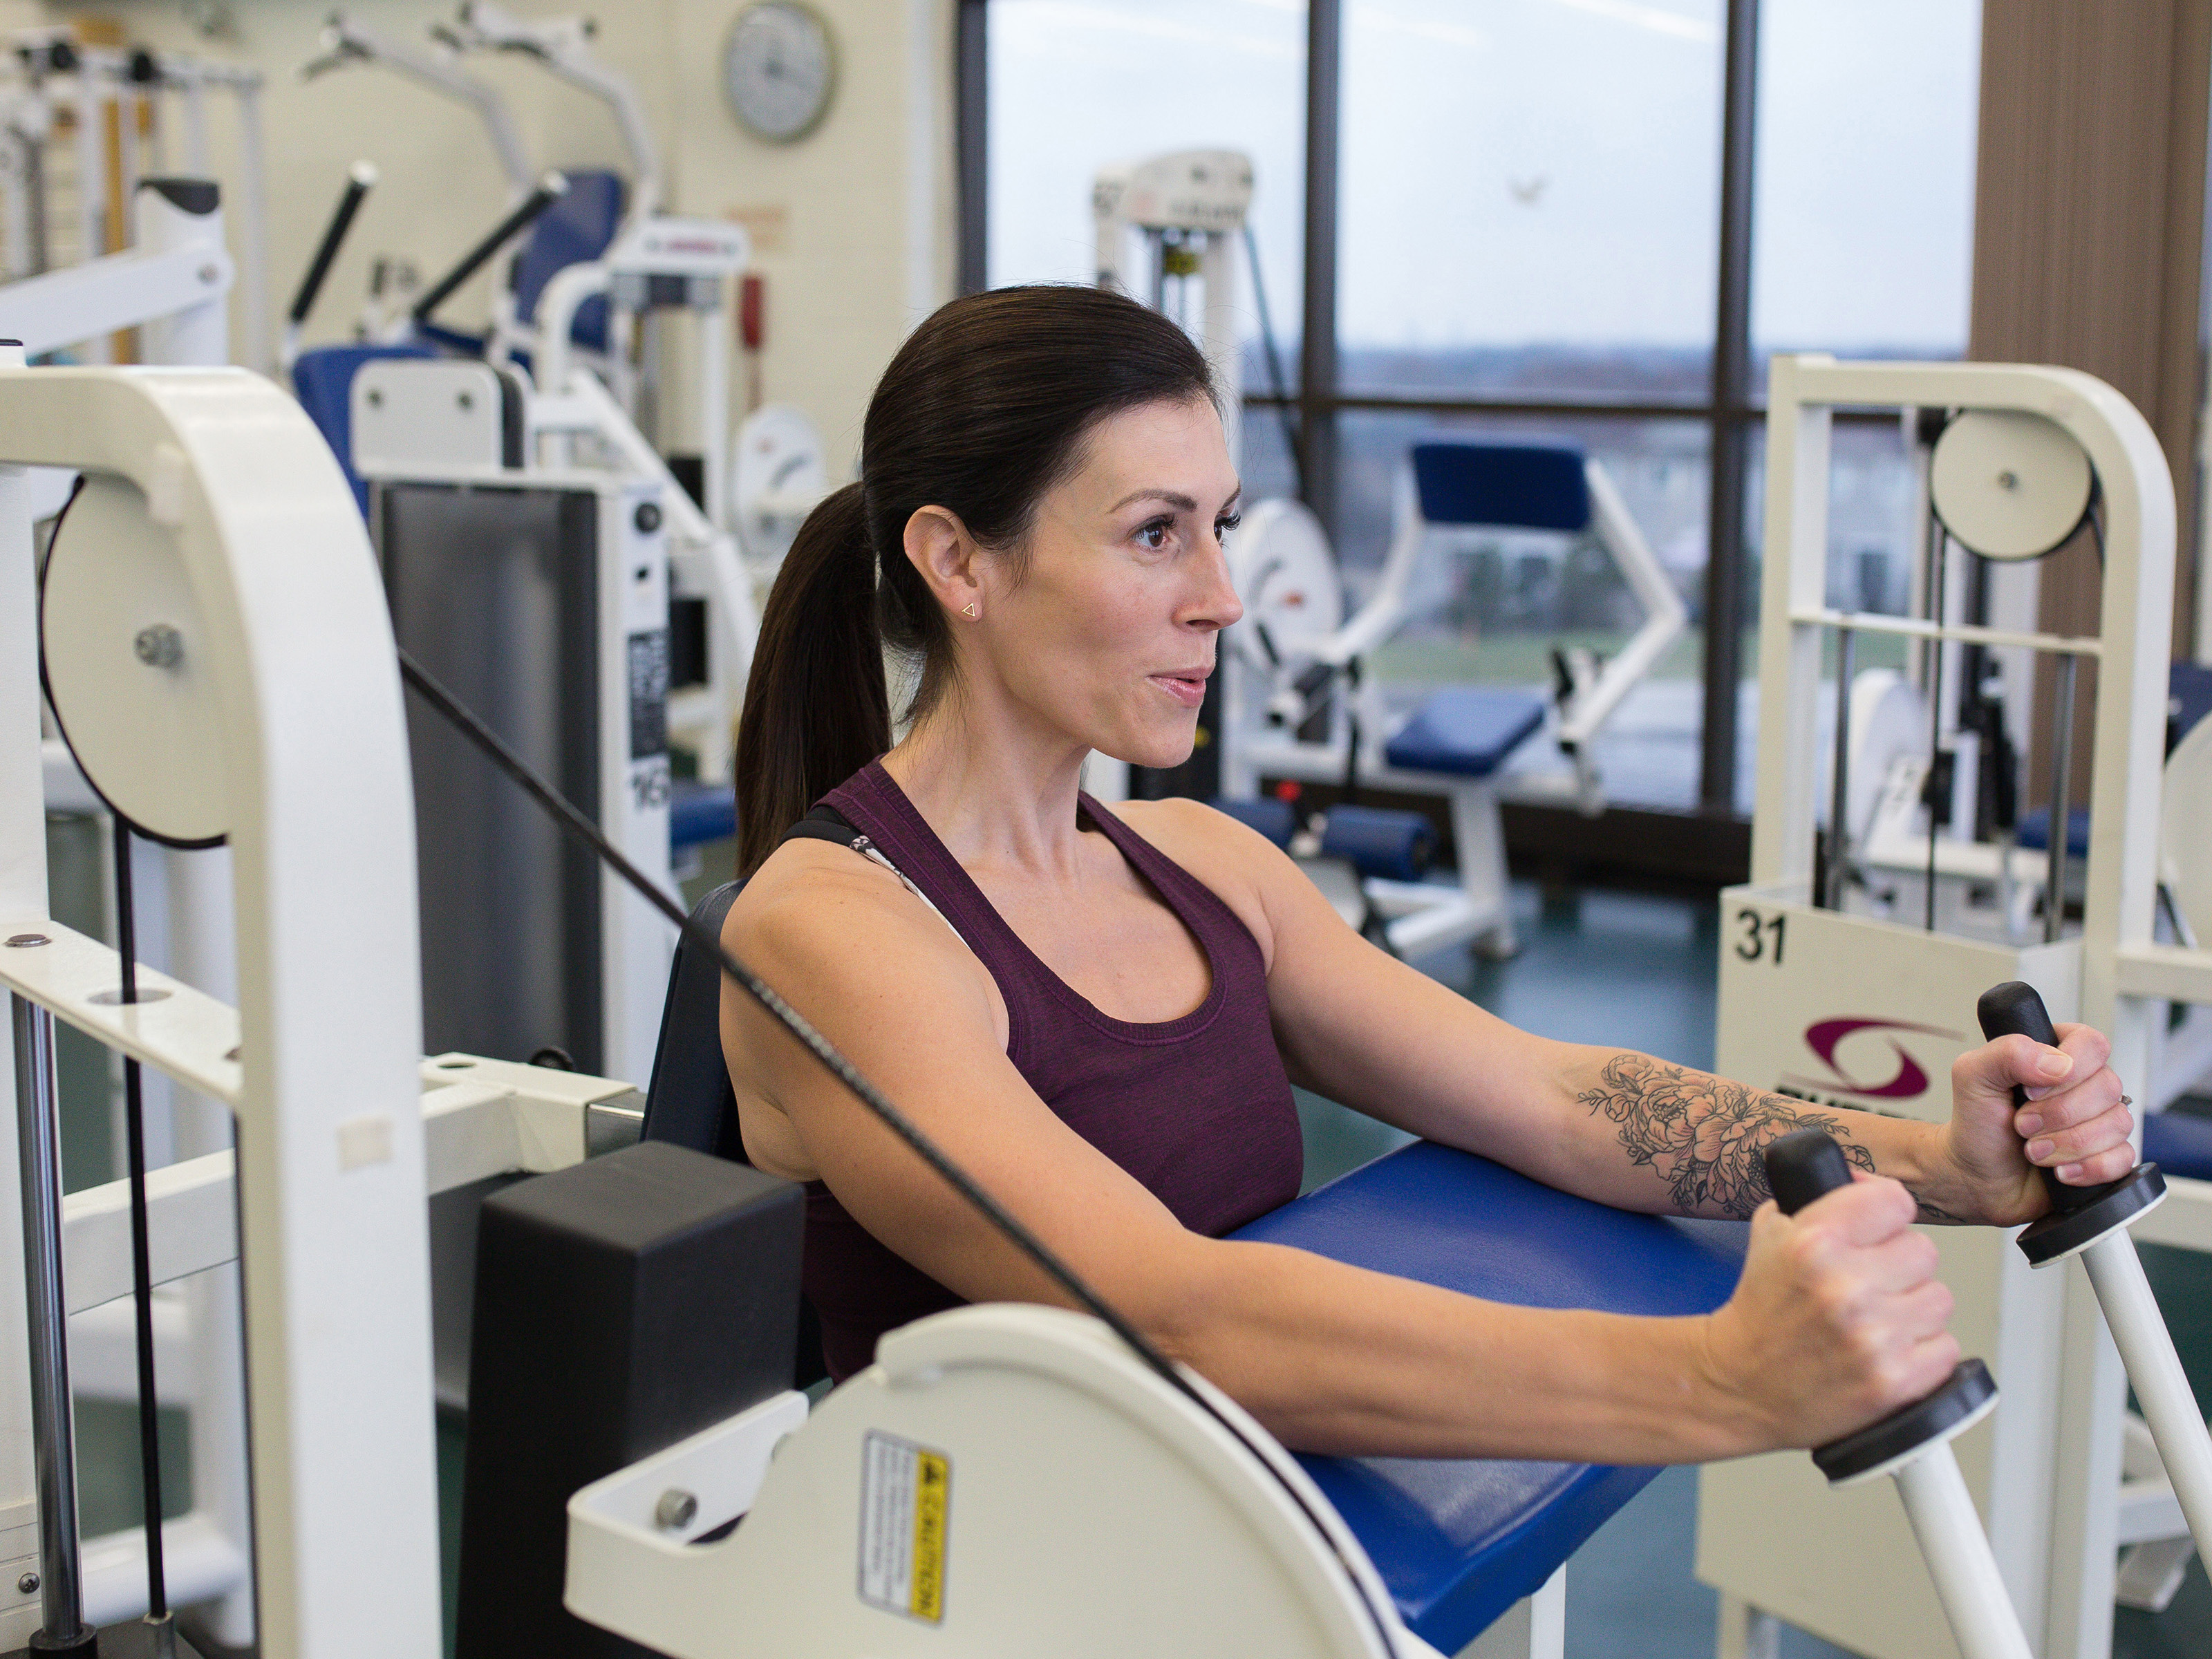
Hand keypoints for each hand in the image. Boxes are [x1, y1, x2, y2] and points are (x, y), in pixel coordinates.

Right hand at [1702, 1176, 1958, 1451]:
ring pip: (1940, 1299)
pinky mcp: (1894, 1381)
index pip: (1895, 1201)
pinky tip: (1888, 1352)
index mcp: (1814, 1243)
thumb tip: (1869, 1183)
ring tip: (1878, 1321)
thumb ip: (1822, 1203)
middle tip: (1872, 1283)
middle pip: (1924, 1251)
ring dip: (1914, 1309)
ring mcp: (1873, 1337)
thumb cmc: (1761, 1311)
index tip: (1879, 1228)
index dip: (1887, 1215)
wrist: (1740, 1384)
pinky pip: (1946, 1347)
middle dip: (1900, 1266)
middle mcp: (1845, 1287)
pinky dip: (1924, 1352)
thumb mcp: (1771, 1235)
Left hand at [1936, 1024, 2132, 1225]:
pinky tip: (2060, 1170)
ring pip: (2118, 1123)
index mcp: (2056, 1054)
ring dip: (2067, 1143)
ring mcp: (2100, 1120)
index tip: (2030, 1090)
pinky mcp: (2108, 1155)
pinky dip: (2088, 1168)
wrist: (1977, 1178)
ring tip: (2033, 1150)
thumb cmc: (1977, 1126)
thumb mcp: (1972, 1077)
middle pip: (2108, 1086)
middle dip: (2058, 1113)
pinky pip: (2123, 1159)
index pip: (2091, 1043)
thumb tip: (2059, 1063)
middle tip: (2023, 1124)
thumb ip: (2007, 1053)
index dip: (2069, 1067)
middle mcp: (2084, 1084)